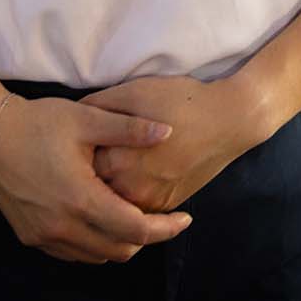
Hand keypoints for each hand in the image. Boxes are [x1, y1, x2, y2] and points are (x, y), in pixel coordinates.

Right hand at [0, 96, 192, 263]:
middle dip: (145, 237)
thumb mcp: (87, 118)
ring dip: (119, 241)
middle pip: (120, 250)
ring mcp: (44, 236)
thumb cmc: (38, 122)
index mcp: (81, 199)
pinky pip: (72, 252)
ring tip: (130, 214)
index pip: (136, 230)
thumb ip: (130, 128)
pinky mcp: (31, 237)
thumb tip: (168, 132)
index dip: (166, 228)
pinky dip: (93, 242)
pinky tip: (99, 218)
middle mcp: (63, 226)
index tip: (185, 218)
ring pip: (96, 255)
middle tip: (159, 214)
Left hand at [81, 75, 267, 215]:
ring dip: (108, 190)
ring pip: (115, 203)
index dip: (77, 154)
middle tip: (90, 156)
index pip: (79, 166)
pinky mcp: (168, 205)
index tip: (76, 144)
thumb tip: (71, 116)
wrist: (229, 119)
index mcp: (117, 162)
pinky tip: (130, 177)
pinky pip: (137, 207)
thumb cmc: (179, 100)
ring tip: (111, 167)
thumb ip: (98, 106)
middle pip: (95, 188)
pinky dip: (128, 197)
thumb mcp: (133, 92)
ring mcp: (151, 201)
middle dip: (88, 175)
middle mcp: (131, 189)